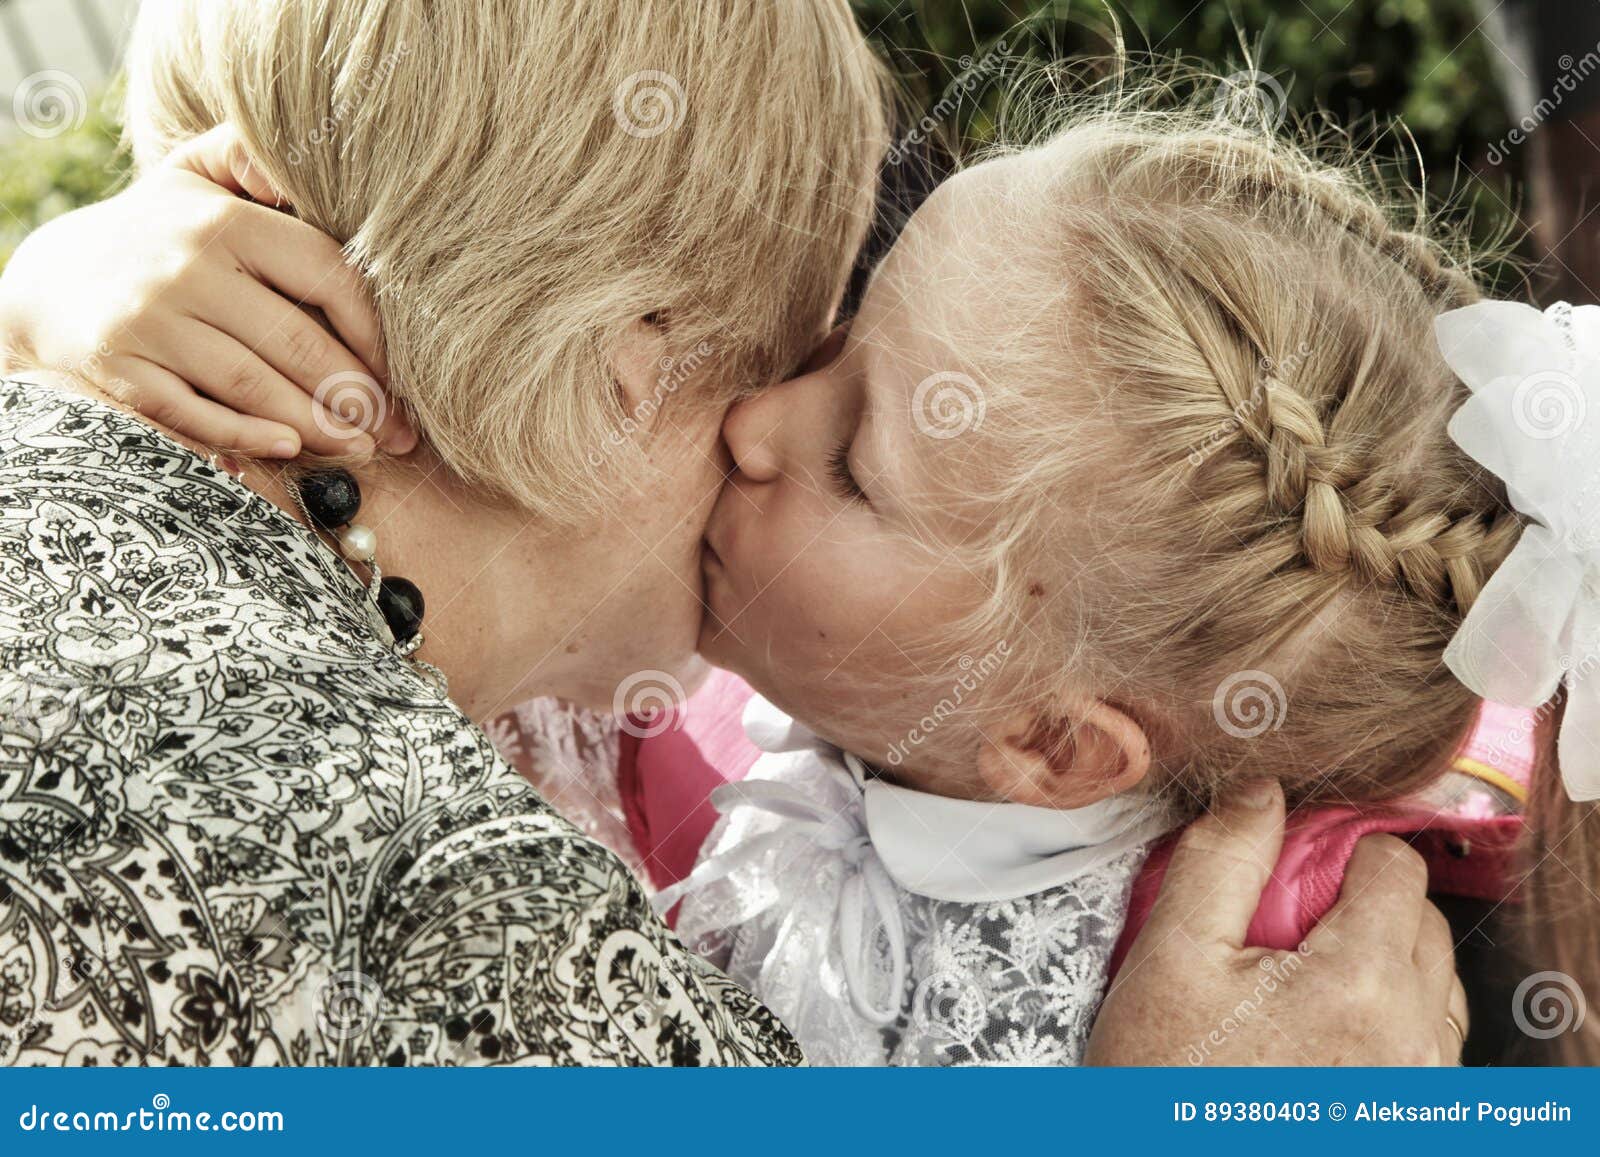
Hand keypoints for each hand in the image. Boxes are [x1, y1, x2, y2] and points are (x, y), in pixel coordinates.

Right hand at [0, 125, 413, 457]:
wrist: (54, 280)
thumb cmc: (159, 232)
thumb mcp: (199, 176)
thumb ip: (252, 158)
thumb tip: (297, 166)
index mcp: (225, 221)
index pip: (326, 276)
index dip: (374, 332)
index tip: (405, 372)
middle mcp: (186, 267)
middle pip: (294, 340)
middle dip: (356, 394)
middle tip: (397, 432)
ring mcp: (150, 321)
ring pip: (251, 383)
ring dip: (316, 424)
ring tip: (362, 448)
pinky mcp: (121, 368)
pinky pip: (193, 413)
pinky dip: (244, 437)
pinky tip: (289, 449)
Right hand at [1086, 780, 1467, 1065]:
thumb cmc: (1166, 1080)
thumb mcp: (1170, 956)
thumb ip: (1221, 861)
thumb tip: (1261, 792)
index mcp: (1358, 981)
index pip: (1394, 869)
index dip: (1344, 850)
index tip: (1297, 866)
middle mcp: (1410, 1038)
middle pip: (1422, 923)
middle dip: (1365, 904)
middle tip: (1287, 923)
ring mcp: (1416, 1088)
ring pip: (1433, 985)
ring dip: (1383, 960)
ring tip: (1302, 977)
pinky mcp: (1407, 1119)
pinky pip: (1427, 1044)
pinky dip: (1389, 1018)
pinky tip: (1320, 1031)